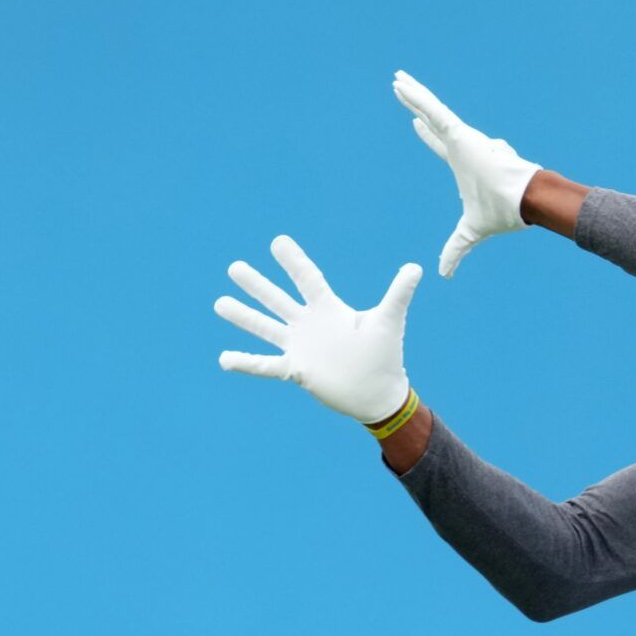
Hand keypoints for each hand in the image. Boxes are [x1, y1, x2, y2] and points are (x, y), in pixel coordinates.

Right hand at [216, 235, 421, 423]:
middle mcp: (309, 324)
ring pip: (266, 328)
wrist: (379, 393)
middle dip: (257, 285)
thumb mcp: (388, 321)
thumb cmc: (384, 355)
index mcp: (329, 309)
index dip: (293, 261)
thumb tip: (416, 267)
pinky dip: (246, 363)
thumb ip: (398, 294)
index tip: (278, 242)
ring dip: (244, 317)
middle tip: (234, 267)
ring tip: (219, 303)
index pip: (307, 279)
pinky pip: (267, 365)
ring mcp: (300, 346)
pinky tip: (223, 359)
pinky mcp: (298, 369)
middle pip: (278, 299)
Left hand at [394, 70, 540, 277]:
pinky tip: (402, 85)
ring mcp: (461, 138)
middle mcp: (462, 147)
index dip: (426, 135)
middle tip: (402, 90)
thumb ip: (456, 249)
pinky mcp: (460, 133)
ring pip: (430, 110)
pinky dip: (418, 98)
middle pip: (432, 121)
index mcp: (463, 164)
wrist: (521, 202)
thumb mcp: (470, 232)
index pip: (440, 145)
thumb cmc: (502, 213)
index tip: (415, 124)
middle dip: (417, 106)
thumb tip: (444, 274)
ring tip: (396, 80)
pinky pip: (434, 110)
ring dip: (412, 94)